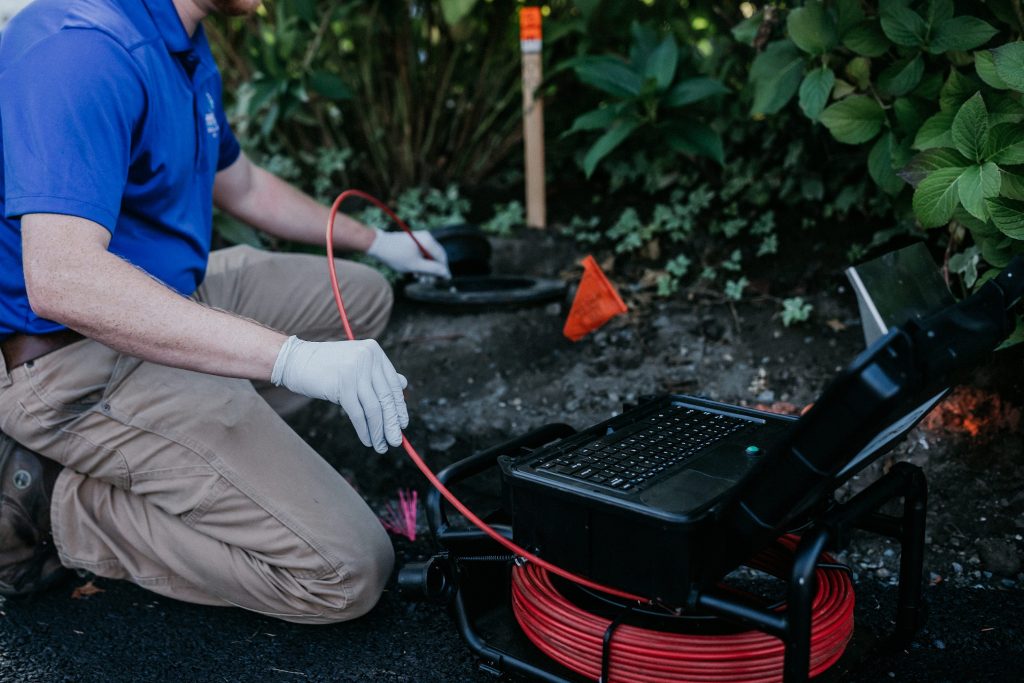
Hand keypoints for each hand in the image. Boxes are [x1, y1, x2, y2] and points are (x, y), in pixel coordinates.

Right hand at [271, 336, 408, 452]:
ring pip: (373, 408)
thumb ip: (379, 373)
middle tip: (396, 441)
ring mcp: (355, 371)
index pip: (393, 384)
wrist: (295, 360)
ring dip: (378, 431)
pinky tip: (367, 440)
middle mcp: (368, 358)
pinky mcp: (343, 385)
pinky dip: (364, 430)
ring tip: (381, 446)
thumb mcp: (356, 364)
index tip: (403, 424)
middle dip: (392, 423)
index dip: (399, 407)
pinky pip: (358, 413)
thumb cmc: (326, 365)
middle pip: (386, 397)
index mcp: (374, 351)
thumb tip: (404, 384)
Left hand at [367, 229, 450, 278]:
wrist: (377, 245)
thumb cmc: (395, 255)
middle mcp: (426, 237)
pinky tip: (415, 271)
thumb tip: (446, 273)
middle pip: (436, 256)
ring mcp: (420, 238)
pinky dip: (421, 262)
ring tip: (420, 278)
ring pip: (428, 256)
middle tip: (429, 281)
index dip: (443, 270)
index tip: (444, 280)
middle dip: (433, 270)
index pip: (442, 257)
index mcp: (428, 241)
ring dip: (426, 267)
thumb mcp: (415, 266)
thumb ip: (432, 269)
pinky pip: (422, 253)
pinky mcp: (413, 241)